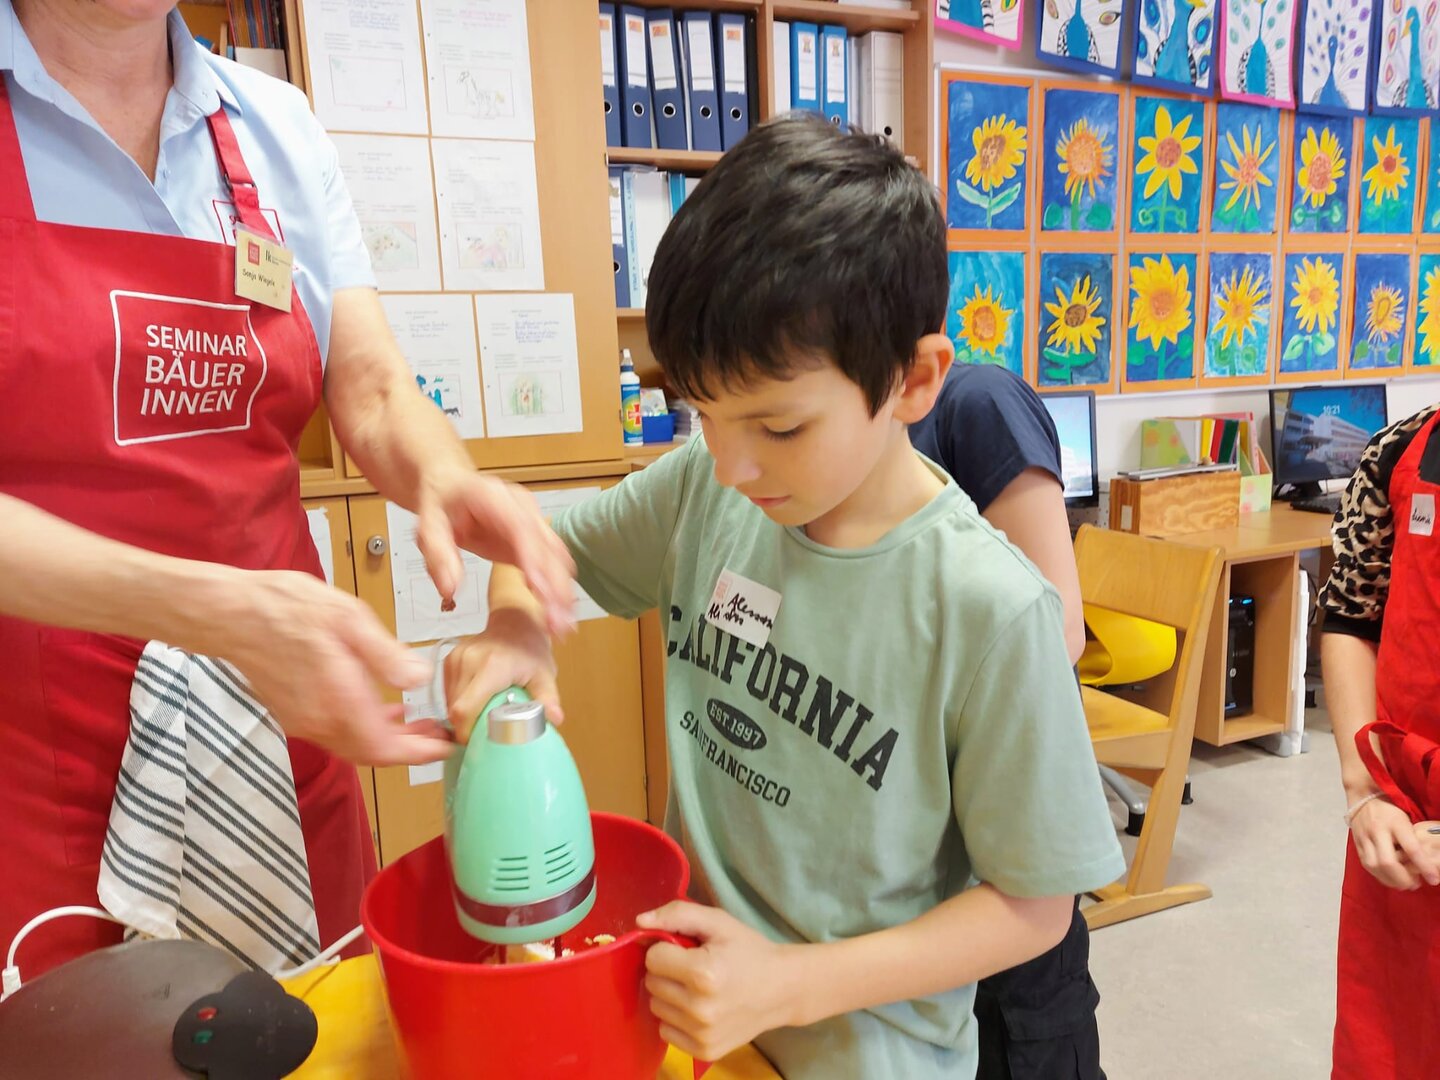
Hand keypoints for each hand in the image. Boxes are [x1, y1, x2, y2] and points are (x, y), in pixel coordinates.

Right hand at [214, 568, 452, 766]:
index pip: (385, 748)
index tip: (448, 746)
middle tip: (440, 733)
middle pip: (372, 753)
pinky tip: (381, 707)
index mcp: (338, 699)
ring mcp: (303, 720)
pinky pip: (336, 732)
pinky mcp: (293, 713)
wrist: (228, 613)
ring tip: (419, 721)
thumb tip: (419, 679)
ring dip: (388, 739)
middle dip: (410, 748)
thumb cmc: (286, 607)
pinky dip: (364, 728)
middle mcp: (320, 720)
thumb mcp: (348, 617)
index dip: (420, 753)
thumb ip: (385, 654)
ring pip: (354, 745)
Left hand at [415, 472, 575, 635]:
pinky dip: (558, 588)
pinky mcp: (534, 539)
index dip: (535, 560)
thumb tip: (451, 589)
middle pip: (548, 547)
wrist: (450, 486)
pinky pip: (553, 563)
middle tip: (557, 623)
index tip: (541, 591)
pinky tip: (559, 612)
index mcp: (494, 497)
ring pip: (557, 557)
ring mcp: (532, 521)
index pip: (521, 529)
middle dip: (556, 587)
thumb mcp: (427, 528)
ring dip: (562, 592)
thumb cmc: (440, 504)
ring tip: (562, 626)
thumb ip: (439, 557)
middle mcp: (521, 507)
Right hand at [442, 608, 562, 741]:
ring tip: (481, 717)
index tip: (478, 743)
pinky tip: (475, 703)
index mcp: (491, 666)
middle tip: (484, 734)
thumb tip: (555, 720)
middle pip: (455, 710)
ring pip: (449, 703)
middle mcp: (468, 661)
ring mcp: (456, 659)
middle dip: (466, 727)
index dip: (466, 733)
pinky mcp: (449, 660)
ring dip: (461, 715)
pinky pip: (448, 692)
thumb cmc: (531, 648)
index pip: (465, 710)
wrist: (515, 621)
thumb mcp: (544, 674)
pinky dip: (459, 703)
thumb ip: (547, 698)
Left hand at [638, 901, 798, 1062]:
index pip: (653, 958)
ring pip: (656, 1007)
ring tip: (697, 988)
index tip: (687, 949)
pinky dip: (676, 1018)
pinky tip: (698, 1008)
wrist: (782, 990)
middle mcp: (700, 1009)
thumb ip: (677, 915)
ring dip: (670, 995)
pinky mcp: (703, 1051)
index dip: (667, 948)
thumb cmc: (749, 950)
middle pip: (652, 983)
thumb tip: (640, 923)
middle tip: (693, 967)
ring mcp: (702, 1034)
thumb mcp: (718, 922)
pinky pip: (666, 1031)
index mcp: (703, 973)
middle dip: (667, 971)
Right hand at [1349, 796, 1434, 889]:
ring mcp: (1365, 837)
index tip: (1434, 879)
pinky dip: (1380, 876)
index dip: (1424, 866)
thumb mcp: (1406, 819)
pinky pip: (1367, 865)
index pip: (1411, 848)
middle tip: (1416, 884)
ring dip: (1391, 880)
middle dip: (1403, 878)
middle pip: (1388, 862)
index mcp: (1395, 822)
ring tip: (1403, 884)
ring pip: (1375, 866)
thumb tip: (1428, 862)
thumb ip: (1413, 839)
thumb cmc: (1390, 809)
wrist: (1363, 798)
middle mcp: (1378, 830)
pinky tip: (1390, 878)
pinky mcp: (1357, 844)